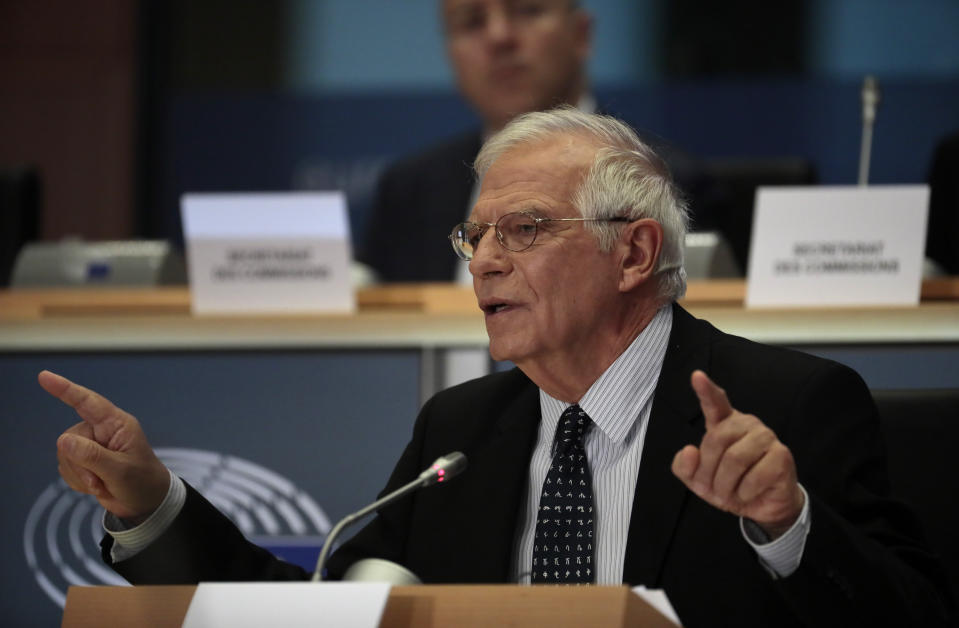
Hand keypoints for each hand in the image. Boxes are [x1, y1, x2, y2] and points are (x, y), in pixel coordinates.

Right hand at [39, 370, 169, 522]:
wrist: (146, 503)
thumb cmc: (143, 482)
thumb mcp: (121, 471)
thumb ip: (92, 456)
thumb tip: (63, 440)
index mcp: (117, 424)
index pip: (88, 402)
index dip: (65, 389)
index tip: (45, 377)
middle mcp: (102, 431)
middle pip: (70, 438)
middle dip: (80, 464)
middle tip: (100, 481)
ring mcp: (93, 446)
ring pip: (65, 455)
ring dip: (81, 475)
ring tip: (102, 484)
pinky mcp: (85, 461)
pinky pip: (66, 468)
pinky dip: (78, 481)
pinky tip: (97, 486)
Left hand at [671, 370, 803, 538]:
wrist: (761, 507)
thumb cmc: (730, 486)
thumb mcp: (698, 480)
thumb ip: (685, 466)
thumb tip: (689, 452)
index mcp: (724, 424)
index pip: (715, 403)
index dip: (706, 390)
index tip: (697, 376)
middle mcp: (746, 424)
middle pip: (715, 440)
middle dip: (708, 472)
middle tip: (713, 489)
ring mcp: (766, 437)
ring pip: (734, 459)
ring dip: (726, 485)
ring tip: (730, 493)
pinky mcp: (781, 456)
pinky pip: (754, 476)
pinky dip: (745, 493)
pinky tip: (748, 493)